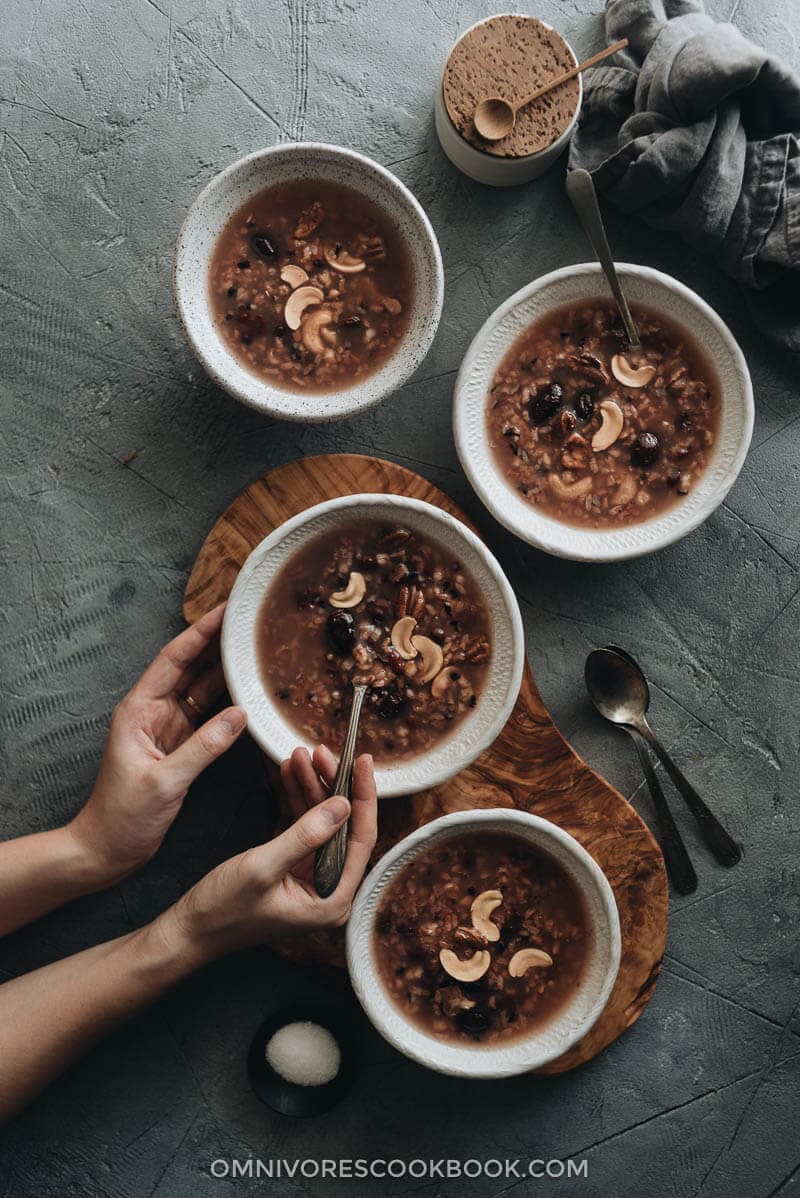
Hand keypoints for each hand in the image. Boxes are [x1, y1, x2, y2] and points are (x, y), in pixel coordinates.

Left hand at [69, 604, 246, 886]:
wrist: (107, 850)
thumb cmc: (123, 817)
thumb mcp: (165, 781)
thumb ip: (204, 747)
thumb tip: (241, 715)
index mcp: (138, 710)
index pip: (174, 658)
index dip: (200, 632)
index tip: (226, 611)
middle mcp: (153, 712)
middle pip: (190, 667)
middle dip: (219, 644)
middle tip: (251, 623)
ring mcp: (168, 728)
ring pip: (202, 689)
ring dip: (227, 671)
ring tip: (257, 650)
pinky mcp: (181, 746)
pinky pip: (209, 716)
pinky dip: (229, 703)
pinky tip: (250, 693)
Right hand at [164, 746, 377, 960]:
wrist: (190, 929)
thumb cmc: (222, 909)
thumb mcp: (263, 867)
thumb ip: (305, 835)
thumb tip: (343, 805)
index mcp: (333, 898)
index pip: (361, 838)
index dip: (364, 796)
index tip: (362, 761)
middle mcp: (330, 889)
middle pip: (343, 825)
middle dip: (331, 784)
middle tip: (319, 751)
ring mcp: (313, 878)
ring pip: (323, 820)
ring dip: (311, 786)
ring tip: (299, 755)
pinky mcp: (295, 868)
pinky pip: (304, 825)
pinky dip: (297, 799)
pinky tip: (290, 774)